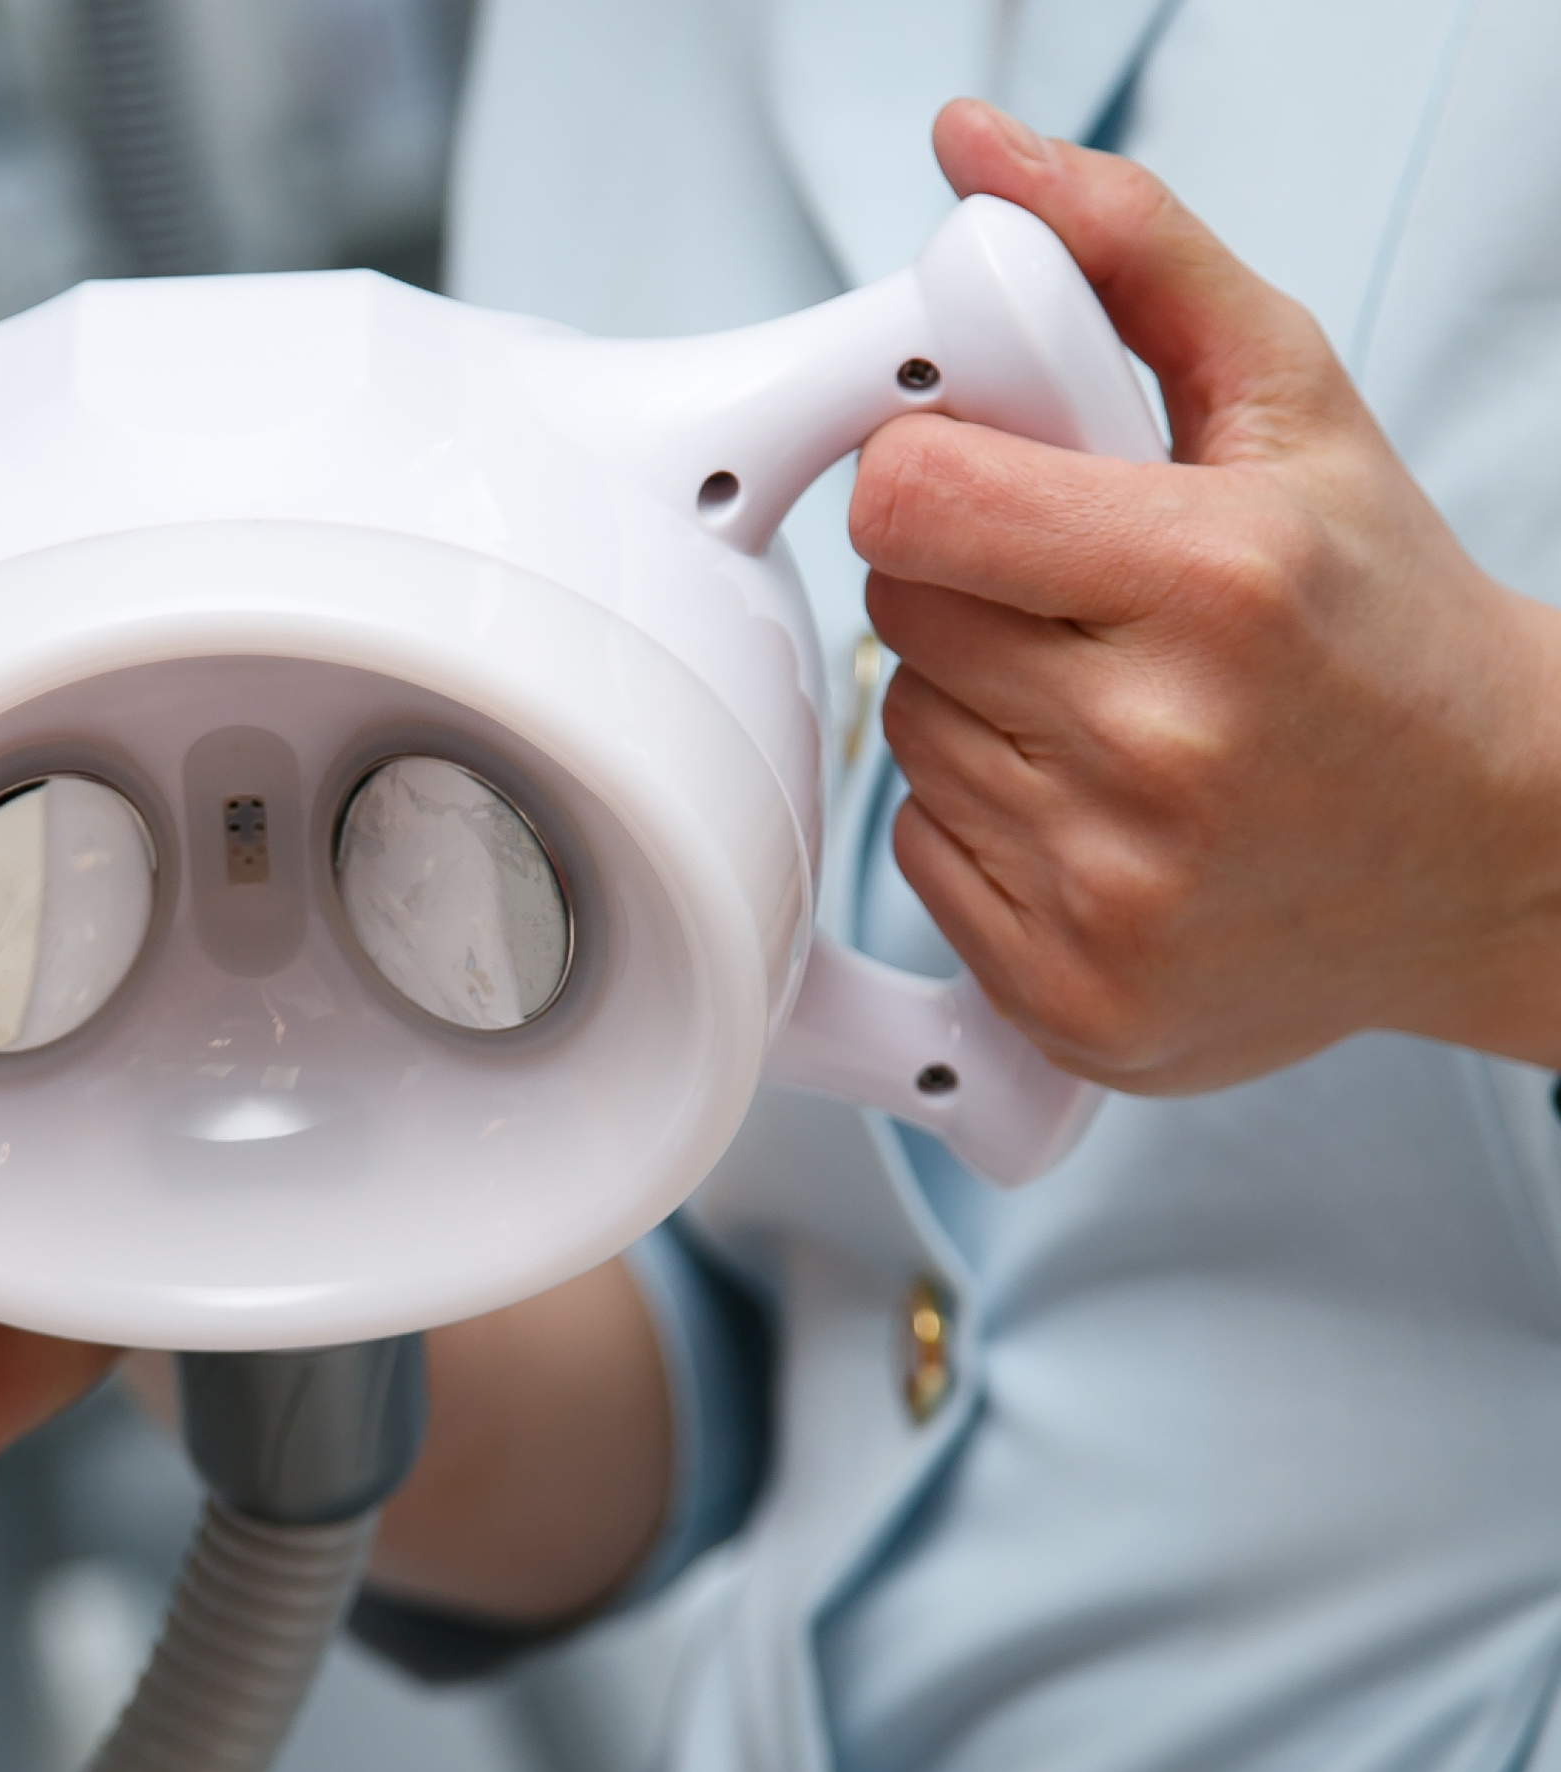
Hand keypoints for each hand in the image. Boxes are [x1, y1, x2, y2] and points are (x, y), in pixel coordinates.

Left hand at [858, 100, 1560, 1094]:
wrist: (1494, 846)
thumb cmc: (1383, 619)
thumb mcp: (1290, 402)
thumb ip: (1129, 253)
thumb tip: (973, 153)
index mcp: (1214, 582)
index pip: (908, 500)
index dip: (935, 478)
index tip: (994, 487)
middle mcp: (1161, 750)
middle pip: (898, 618)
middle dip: (970, 588)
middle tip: (1084, 604)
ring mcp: (1115, 894)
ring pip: (904, 738)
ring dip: (975, 706)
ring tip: (1109, 706)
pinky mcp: (1074, 997)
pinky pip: (919, 857)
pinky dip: (984, 823)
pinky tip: (1098, 806)